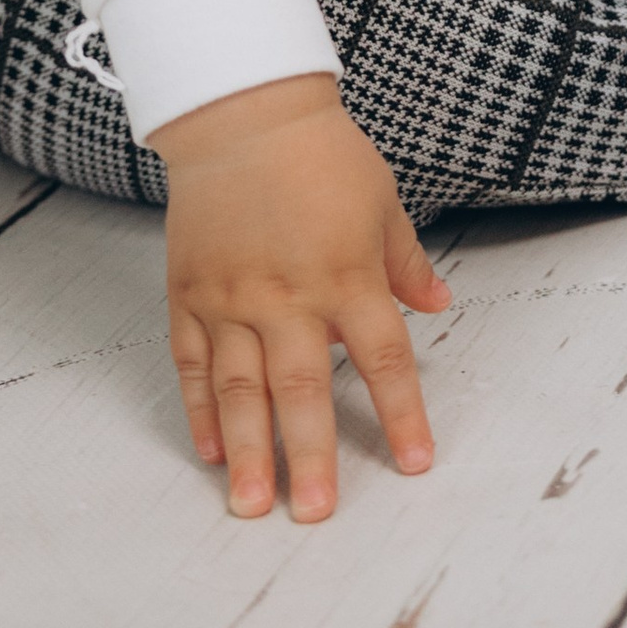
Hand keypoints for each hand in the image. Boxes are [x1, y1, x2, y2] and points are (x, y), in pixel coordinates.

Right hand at [161, 71, 450, 521]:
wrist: (243, 113)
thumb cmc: (321, 154)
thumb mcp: (383, 203)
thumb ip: (405, 262)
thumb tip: (437, 303)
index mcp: (347, 276)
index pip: (384, 359)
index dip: (402, 414)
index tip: (416, 461)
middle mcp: (288, 297)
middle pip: (303, 390)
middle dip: (311, 458)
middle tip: (314, 514)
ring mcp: (232, 299)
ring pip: (240, 390)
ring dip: (249, 452)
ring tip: (252, 505)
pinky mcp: (189, 294)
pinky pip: (192, 364)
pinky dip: (200, 411)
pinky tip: (211, 452)